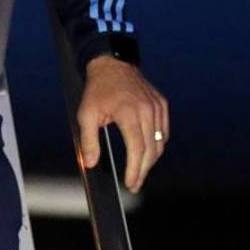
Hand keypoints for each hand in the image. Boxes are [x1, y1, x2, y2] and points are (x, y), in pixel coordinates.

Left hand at [77, 56, 169, 193]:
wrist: (112, 65)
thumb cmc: (96, 91)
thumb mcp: (85, 115)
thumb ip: (88, 141)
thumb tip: (91, 164)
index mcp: (129, 114)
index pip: (137, 148)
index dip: (135, 169)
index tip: (130, 183)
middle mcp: (148, 110)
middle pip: (151, 149)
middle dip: (143, 170)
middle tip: (134, 185)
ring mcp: (157, 106)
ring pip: (160, 141)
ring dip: (151, 160)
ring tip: (139, 173)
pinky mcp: (161, 104)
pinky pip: (163, 130)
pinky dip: (157, 144)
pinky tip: (148, 154)